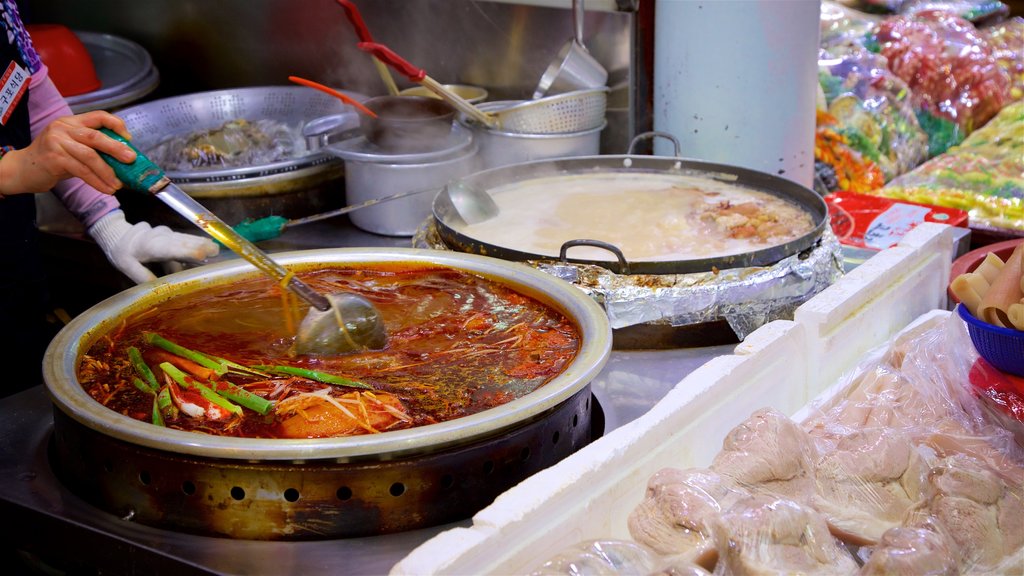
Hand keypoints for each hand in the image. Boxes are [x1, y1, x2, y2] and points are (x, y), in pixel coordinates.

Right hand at [0, 110, 135, 195]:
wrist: (23, 169)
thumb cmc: (52, 159)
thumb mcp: (71, 146)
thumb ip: (92, 147)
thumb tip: (122, 158)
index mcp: (71, 122)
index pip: (98, 116)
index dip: (116, 125)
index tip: (128, 138)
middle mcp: (63, 128)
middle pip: (96, 136)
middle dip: (117, 148)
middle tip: (131, 159)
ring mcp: (57, 142)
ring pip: (90, 156)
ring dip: (108, 172)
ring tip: (119, 184)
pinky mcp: (54, 158)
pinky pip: (82, 171)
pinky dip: (97, 181)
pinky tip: (106, 189)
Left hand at [88, 210, 219, 283]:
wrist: (120, 234)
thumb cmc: (122, 251)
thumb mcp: (125, 265)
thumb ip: (141, 275)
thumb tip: (158, 288)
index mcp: (148, 245)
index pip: (169, 249)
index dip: (186, 251)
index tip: (202, 254)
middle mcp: (160, 237)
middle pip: (182, 242)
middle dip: (199, 246)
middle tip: (216, 251)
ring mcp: (167, 234)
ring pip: (185, 239)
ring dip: (200, 244)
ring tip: (215, 250)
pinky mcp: (171, 235)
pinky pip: (184, 241)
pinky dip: (194, 247)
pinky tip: (207, 250)